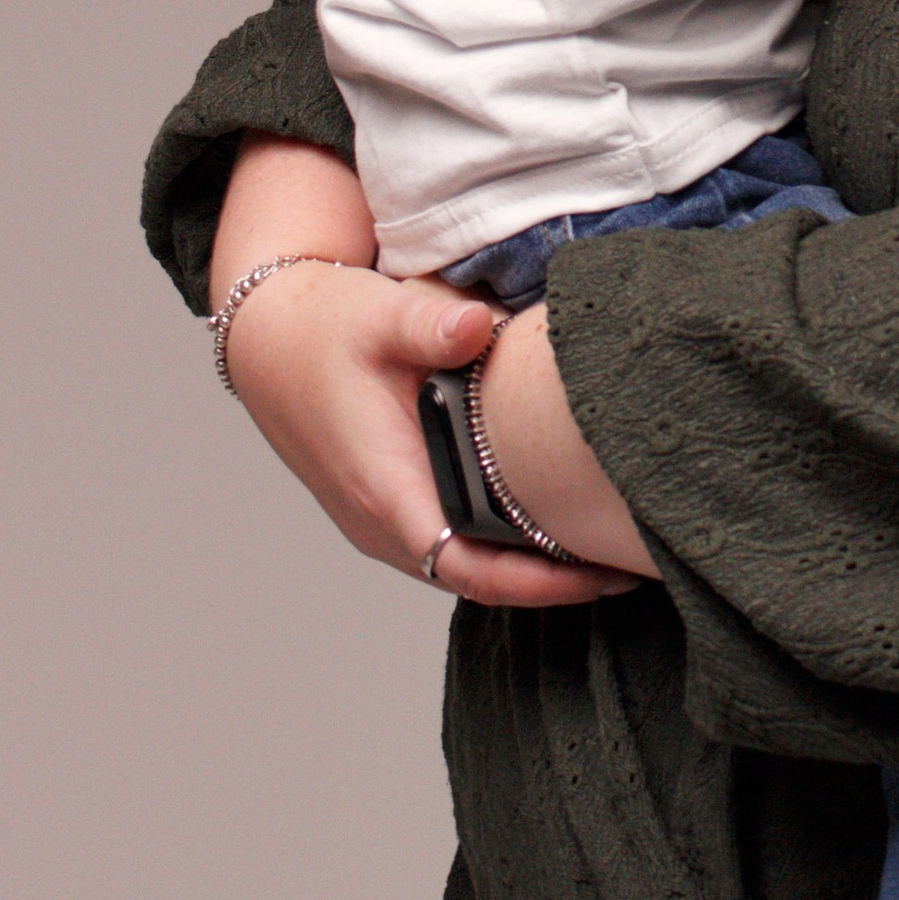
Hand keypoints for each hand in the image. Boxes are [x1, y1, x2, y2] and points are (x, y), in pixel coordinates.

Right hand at [222, 254, 644, 607]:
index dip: (540, 583)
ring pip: (469, 568)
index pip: (471, 567)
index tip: (602, 576)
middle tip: (630, 563)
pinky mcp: (393, 509)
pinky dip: (506, 550)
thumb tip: (476, 328)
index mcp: (385, 489)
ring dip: (532, 571)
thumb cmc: (323, 330)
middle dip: (556, 583)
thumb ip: (430, 325)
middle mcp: (383, 522)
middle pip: (481, 581)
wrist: (268, 341)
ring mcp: (385, 522)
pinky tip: (554, 527)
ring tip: (607, 553)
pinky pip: (456, 548)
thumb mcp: (377, 316)